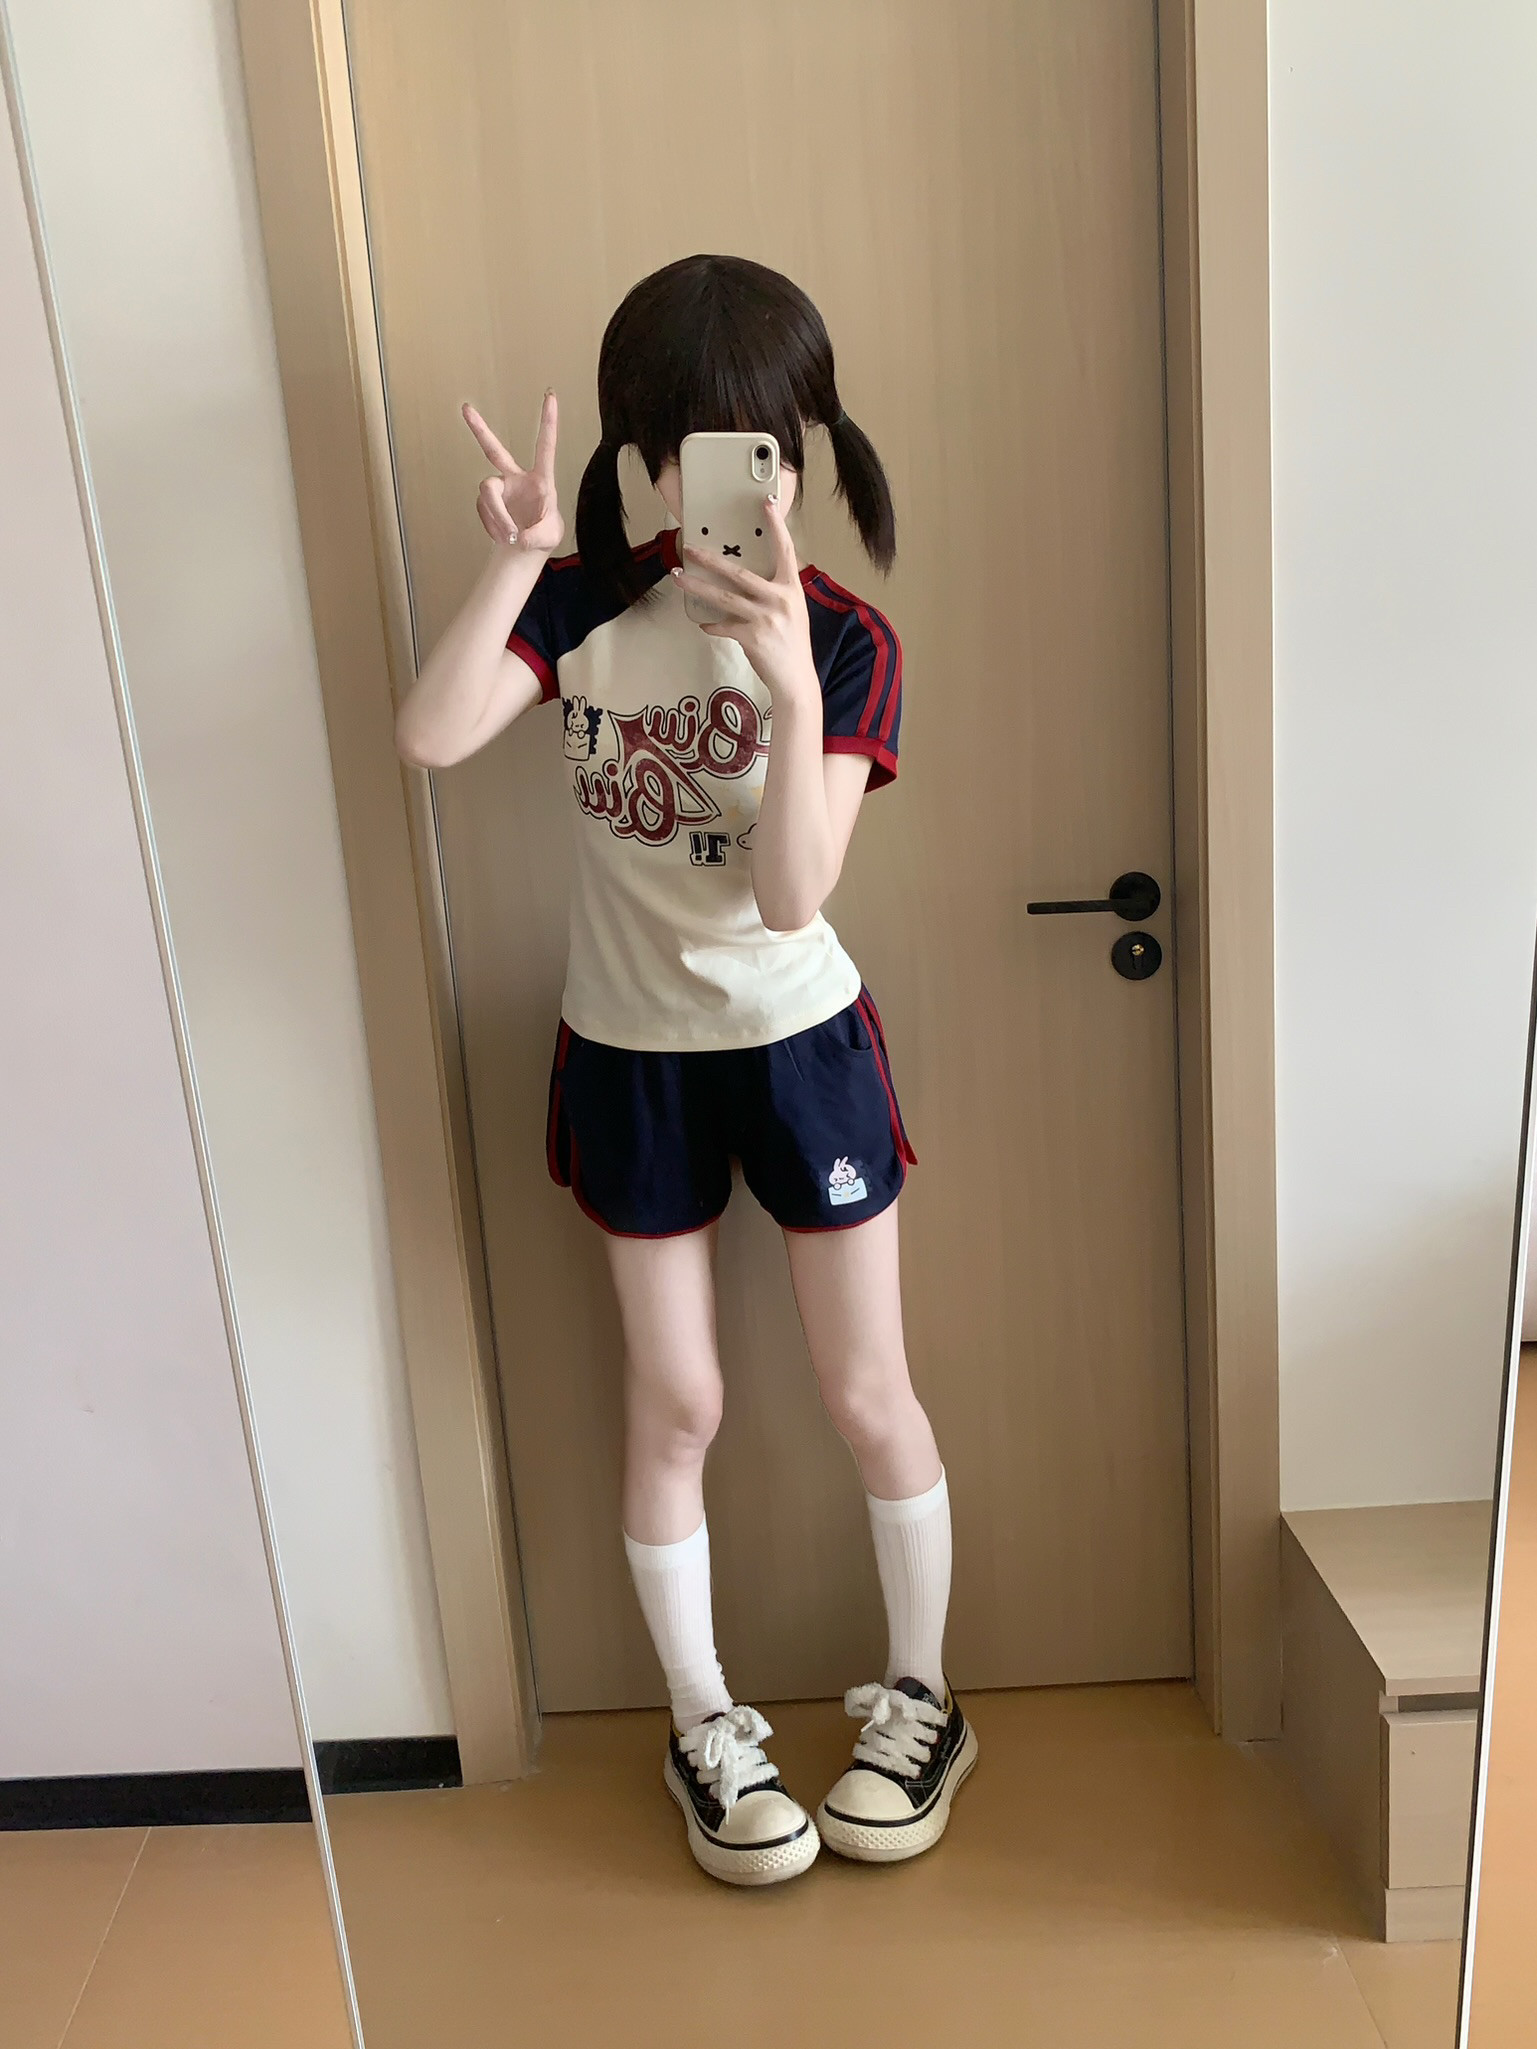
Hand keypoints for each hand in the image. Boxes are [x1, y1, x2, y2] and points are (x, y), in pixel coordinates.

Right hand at [464, 394, 564, 552]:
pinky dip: (493, 526)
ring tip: (509, 536)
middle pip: (493, 450)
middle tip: (465, 408)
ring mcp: (499, 488)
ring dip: (498, 516)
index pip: (545, 447)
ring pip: (487, 492)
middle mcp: (516, 478)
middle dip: (479, 429)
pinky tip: (503, 535)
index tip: (550, 396)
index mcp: (540, 479)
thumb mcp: (550, 537)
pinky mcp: (486, 501)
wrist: (526, 548)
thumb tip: (519, 537)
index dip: (548, 422)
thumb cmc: (544, 534)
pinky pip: (484, 510)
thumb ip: (537, 536)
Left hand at [672, 493, 816, 702]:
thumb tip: (747, 582)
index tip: (766, 504)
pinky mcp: (751, 637)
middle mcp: (779, 599)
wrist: (796, 679)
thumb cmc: (792, 644)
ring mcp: (765, 618)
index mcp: (791, 588)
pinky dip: (712, 625)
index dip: (776, 526)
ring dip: (698, 586)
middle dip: (711, 559)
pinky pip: (723, 626)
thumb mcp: (792, 612)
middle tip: (690, 548)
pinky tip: (704, 624)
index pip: (785, 550)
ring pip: (724, 597)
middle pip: (739, 572)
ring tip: (678, 577)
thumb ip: (774, 594)